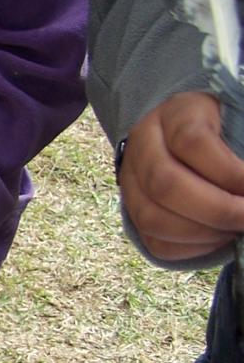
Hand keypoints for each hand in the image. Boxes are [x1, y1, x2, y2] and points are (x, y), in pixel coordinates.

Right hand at [120, 92, 243, 260]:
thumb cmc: (226, 129)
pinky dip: (193, 248)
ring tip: (236, 229)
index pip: (192, 142)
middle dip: (218, 210)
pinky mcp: (133, 213)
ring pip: (153, 218)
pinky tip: (220, 237)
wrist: (184, 136)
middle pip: (165, 184)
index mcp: (174, 114)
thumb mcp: (238, 121)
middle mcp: (142, 146)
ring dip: (204, 233)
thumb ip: (243, 147)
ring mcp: (131, 182)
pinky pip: (156, 242)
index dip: (230, 172)